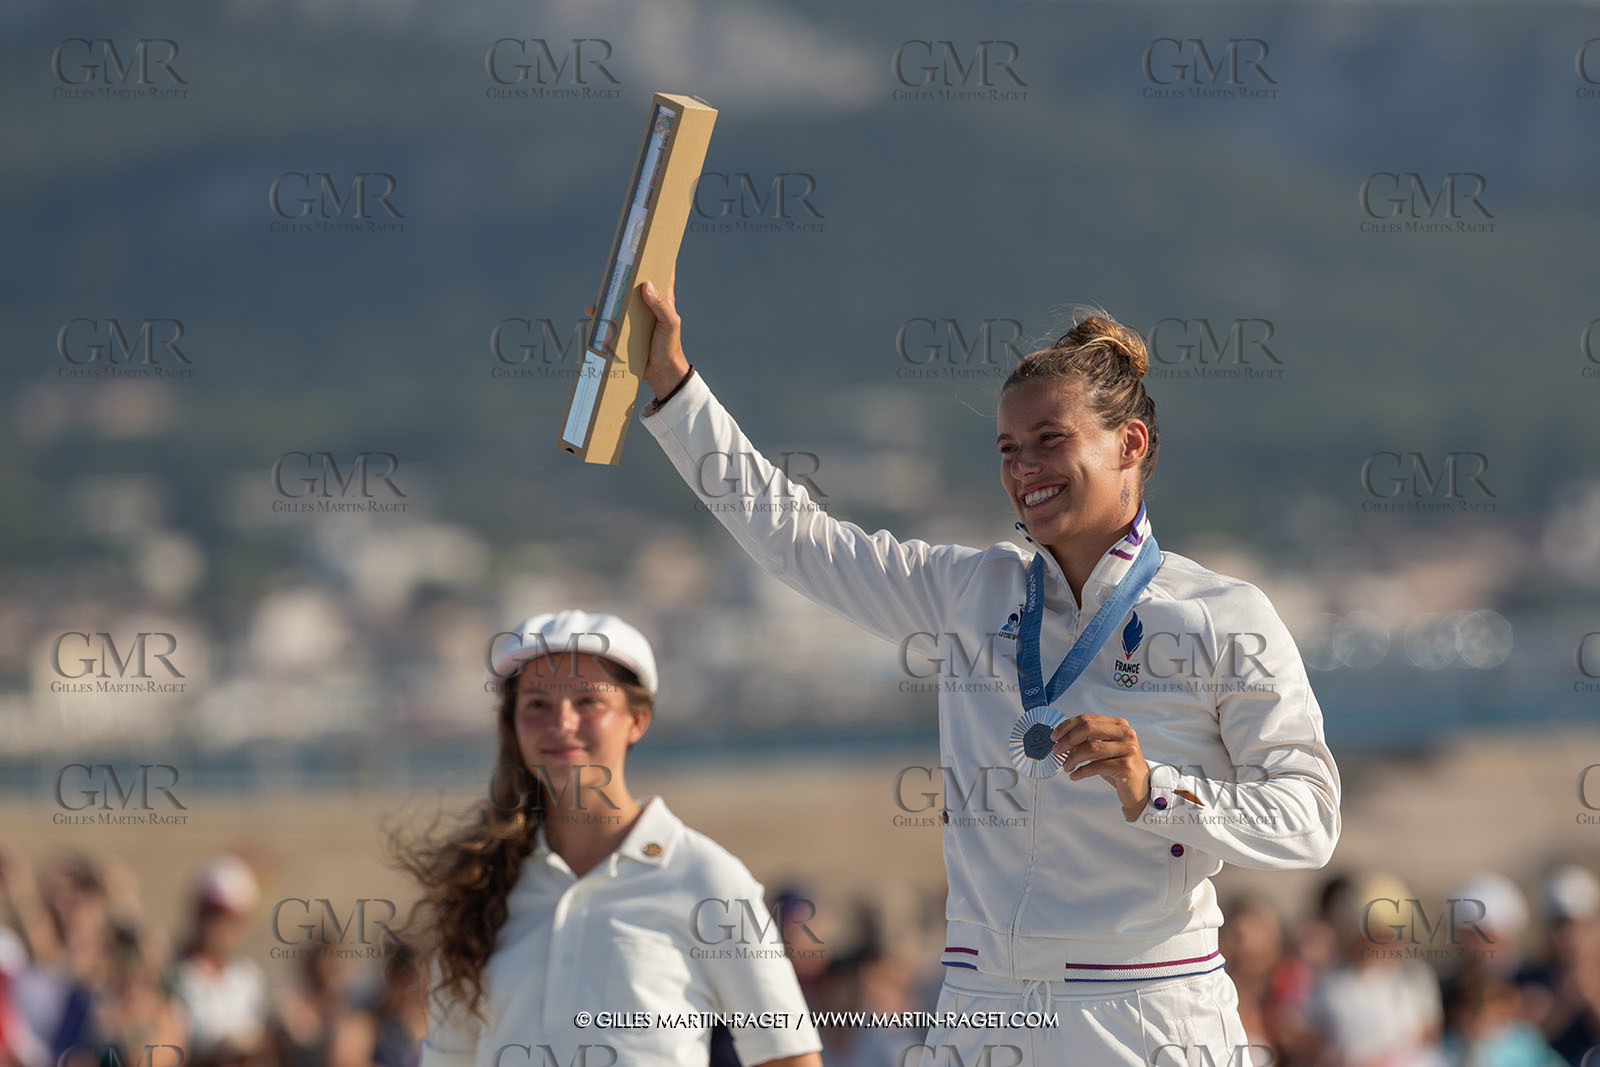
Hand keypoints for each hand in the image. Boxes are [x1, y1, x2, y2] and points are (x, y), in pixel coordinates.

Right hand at [583, 265, 689, 399]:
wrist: (660, 372)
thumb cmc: (669, 345)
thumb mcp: (670, 323)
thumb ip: (661, 305)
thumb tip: (646, 285)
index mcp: (663, 298)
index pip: (663, 272)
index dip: (659, 257)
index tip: (652, 241)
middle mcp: (648, 303)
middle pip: (637, 281)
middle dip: (628, 270)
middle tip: (619, 257)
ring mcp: (634, 314)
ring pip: (620, 296)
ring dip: (610, 291)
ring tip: (603, 286)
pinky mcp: (624, 326)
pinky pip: (609, 316)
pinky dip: (600, 313)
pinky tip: (593, 312)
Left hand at [1051, 714, 1151, 820]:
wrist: (1140, 788)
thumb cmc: (1120, 766)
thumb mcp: (1104, 749)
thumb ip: (1087, 740)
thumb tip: (1063, 739)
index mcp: (1119, 725)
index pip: (1088, 719)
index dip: (1067, 726)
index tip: (1055, 736)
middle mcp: (1125, 734)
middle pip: (1088, 728)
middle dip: (1068, 739)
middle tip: (1057, 750)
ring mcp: (1128, 749)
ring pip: (1091, 748)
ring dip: (1073, 758)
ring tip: (1066, 766)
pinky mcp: (1126, 766)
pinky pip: (1096, 766)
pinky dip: (1081, 771)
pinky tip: (1075, 775)